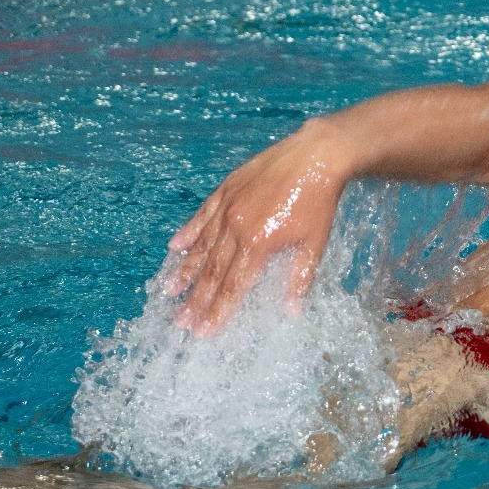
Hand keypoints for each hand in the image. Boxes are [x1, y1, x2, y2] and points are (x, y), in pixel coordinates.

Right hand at [165, 120, 353, 334]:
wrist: (316, 156)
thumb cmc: (319, 201)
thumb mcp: (315, 243)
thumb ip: (299, 279)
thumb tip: (291, 313)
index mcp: (259, 244)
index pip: (233, 287)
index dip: (218, 311)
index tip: (203, 332)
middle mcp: (237, 227)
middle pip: (213, 271)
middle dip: (196, 300)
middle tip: (180, 322)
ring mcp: (228, 206)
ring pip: (202, 245)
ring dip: (186, 271)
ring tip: (169, 291)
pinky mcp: (227, 188)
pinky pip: (203, 214)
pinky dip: (189, 231)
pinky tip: (176, 246)